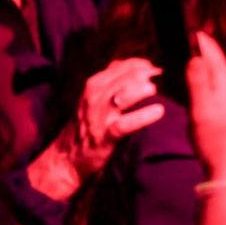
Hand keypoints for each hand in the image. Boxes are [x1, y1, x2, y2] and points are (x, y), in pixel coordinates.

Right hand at [30, 57, 163, 198]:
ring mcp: (100, 116)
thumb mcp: (94, 97)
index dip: (144, 65)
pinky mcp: (105, 136)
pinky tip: (158, 111)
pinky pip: (126, 123)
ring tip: (155, 92)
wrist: (65, 159)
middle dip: (148, 75)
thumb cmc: (87, 124)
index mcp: (95, 84)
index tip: (156, 70)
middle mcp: (96, 96)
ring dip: (145, 90)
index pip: (125, 65)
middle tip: (159, 81)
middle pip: (130, 76)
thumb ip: (113, 80)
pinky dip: (143, 116)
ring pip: (127, 94)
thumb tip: (141, 67)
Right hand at [187, 33, 225, 179]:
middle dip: (194, 50)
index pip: (211, 48)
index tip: (179, 29)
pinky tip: (188, 83)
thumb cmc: (213, 136)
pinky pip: (213, 81)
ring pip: (212, 69)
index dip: (195, 38)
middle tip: (174, 44)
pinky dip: (200, 78)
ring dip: (197, 64)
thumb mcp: (201, 108)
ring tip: (178, 60)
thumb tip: (194, 56)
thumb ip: (198, 80)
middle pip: (212, 57)